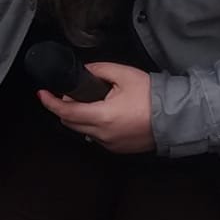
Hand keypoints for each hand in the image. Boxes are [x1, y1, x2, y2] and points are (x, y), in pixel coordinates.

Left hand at [37, 63, 155, 153]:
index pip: (65, 112)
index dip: (50, 102)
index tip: (42, 93)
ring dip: (79, 117)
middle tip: (72, 94)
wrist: (177, 117)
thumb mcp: (124, 75)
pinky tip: (105, 114)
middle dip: (65, 108)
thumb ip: (99, 70)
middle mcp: (103, 135)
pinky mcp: (118, 149)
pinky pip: (96, 137)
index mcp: (102, 117)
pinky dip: (93, 126)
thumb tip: (83, 71)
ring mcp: (110, 144)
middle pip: (70, 123)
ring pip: (82, 131)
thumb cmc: (153, 96)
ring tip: (91, 102)